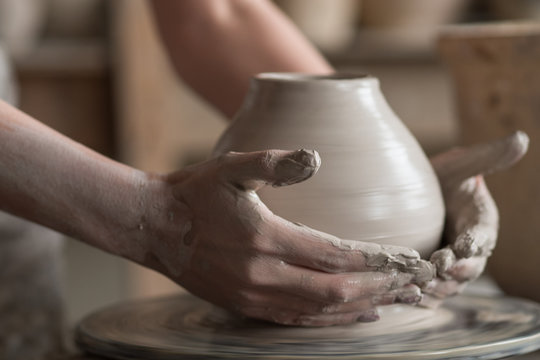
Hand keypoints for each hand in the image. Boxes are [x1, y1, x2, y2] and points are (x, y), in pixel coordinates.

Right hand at [142, 149, 433, 325]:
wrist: (154, 227)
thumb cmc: (195, 192)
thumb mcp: (231, 166)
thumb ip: (274, 163)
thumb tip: (316, 157)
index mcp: (264, 239)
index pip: (335, 255)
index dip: (376, 259)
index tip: (409, 258)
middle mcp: (263, 276)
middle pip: (337, 291)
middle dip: (383, 288)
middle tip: (417, 283)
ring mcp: (255, 297)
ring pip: (322, 312)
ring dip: (365, 306)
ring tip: (401, 301)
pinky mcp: (247, 306)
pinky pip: (299, 321)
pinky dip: (334, 320)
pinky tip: (359, 314)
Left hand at [423, 131, 528, 305]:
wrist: (416, 194)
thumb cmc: (441, 178)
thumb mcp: (461, 166)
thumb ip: (487, 157)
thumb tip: (521, 139)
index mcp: (481, 223)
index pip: (483, 235)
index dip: (475, 242)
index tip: (463, 246)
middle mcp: (470, 250)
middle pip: (470, 267)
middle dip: (456, 270)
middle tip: (439, 268)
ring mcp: (451, 265)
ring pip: (451, 283)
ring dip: (439, 286)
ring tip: (422, 285)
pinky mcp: (433, 276)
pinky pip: (432, 291)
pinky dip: (423, 296)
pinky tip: (407, 295)